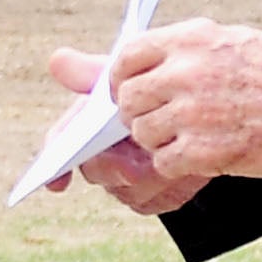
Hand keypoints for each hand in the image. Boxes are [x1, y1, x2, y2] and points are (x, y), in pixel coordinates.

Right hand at [37, 48, 202, 213]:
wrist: (209, 110)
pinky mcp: (155, 195)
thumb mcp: (132, 74)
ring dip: (147, 178)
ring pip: (125, 191)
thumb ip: (94, 72)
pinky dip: (167, 190)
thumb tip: (57, 59)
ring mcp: (127, 178)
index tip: (55, 177)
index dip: (52, 163)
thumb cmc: (161, 87)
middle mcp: (102, 155)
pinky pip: (152, 202)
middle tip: (132, 167)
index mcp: (88, 124)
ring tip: (167, 161)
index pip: (61, 143)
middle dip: (111, 168)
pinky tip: (182, 175)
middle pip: (94, 171)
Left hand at [109, 18, 261, 181]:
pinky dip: (176, 163)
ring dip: (158, 139)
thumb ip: (182, 50)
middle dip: (138, 112)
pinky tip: (201, 152)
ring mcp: (192, 113)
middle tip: (159, 118)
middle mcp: (186, 73)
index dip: (122, 77)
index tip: (127, 88)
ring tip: (188, 134)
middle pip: (129, 99)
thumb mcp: (230, 41)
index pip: (129, 56)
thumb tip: (139, 64)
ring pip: (142, 132)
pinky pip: (162, 161)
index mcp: (191, 40)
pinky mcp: (201, 150)